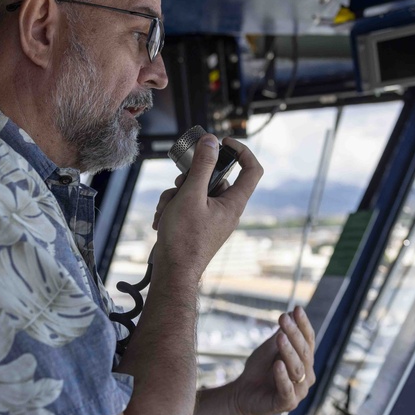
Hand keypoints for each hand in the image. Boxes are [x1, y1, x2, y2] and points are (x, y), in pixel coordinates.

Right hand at [152, 136, 260, 283]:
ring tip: (166, 211)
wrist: (172, 271)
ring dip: (176, 195)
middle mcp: (227, 210)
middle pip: (215, 179)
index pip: (252, 169)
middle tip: (178, 186)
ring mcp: (213, 218)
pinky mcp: (200, 225)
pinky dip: (174, 208)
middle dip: (191, 179)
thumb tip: (212, 142)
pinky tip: (163, 219)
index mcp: (234, 203)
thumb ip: (202, 166)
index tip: (223, 143)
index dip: (241, 151)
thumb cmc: (183, 238)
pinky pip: (189, 206)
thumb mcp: (191, 195)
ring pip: (197, 192)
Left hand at [230, 307, 315, 414]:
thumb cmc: (259, 369)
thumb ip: (282, 335)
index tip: (297, 309)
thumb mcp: (270, 348)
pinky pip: (287, 389)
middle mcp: (307, 374)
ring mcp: (299, 390)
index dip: (303, 324)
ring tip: (279, 337)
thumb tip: (292, 313)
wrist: (243, 392)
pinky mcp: (288, 403)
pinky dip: (282, 376)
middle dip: (294, 334)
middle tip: (284, 319)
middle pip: (304, 352)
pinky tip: (277, 364)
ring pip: (297, 369)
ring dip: (288, 352)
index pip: (308, 340)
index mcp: (305, 360)